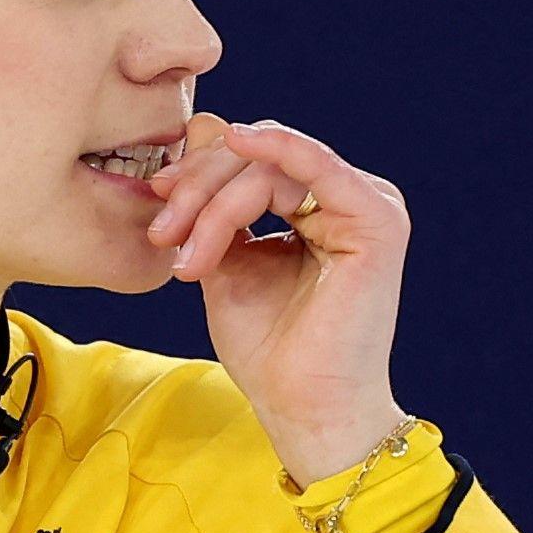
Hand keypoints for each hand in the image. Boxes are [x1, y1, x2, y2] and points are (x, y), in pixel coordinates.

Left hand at [143, 113, 412, 481]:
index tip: (156, 205)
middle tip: (163, 234)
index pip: (249, 161)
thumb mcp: (226, 261)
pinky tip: (238, 144)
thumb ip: (215, 204)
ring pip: (270, 166)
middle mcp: (344, 199)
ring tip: (188, 259)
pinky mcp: (376, 220)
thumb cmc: (269, 348)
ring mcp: (365, 205)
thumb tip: (203, 123)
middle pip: (256, 157)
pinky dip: (276, 150)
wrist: (303, 408)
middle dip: (198, 189)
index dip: (197, 174)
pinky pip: (318, 165)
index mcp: (315, 206)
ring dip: (215, 204)